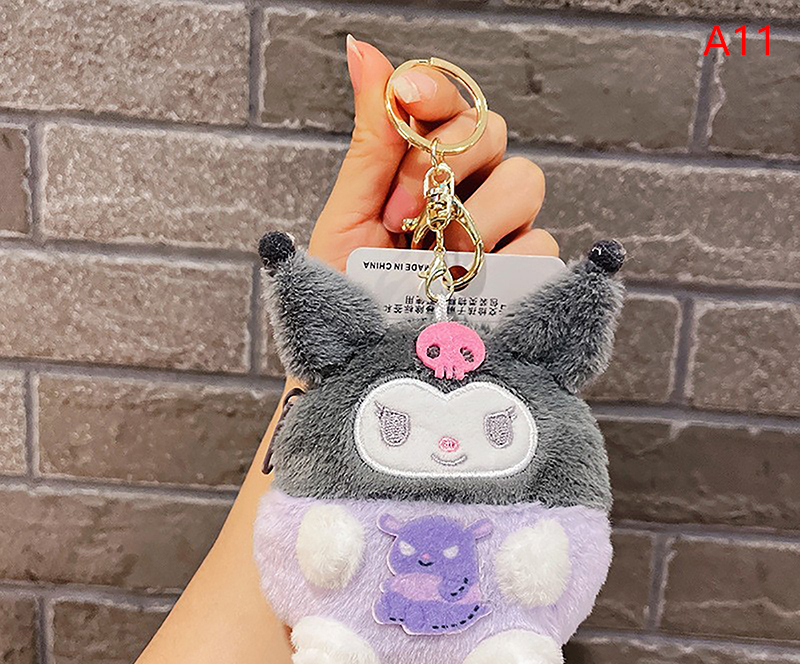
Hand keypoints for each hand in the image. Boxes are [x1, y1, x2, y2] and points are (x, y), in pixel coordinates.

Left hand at [308, 36, 558, 271]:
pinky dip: (501, 263)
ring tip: (436, 263)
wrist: (360, 364)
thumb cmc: (347, 292)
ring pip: (525, 181)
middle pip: (492, 132)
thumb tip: (363, 50)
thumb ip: (371, 141)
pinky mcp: (526, 277)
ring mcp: (500, 234)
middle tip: (404, 218)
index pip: (449, 104)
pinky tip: (466, 289)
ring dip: (475, 217)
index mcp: (423, 170)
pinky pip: (539, 244)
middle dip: (447, 164)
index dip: (435, 90)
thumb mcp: (348, 217)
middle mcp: (468, 193)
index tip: (408, 96)